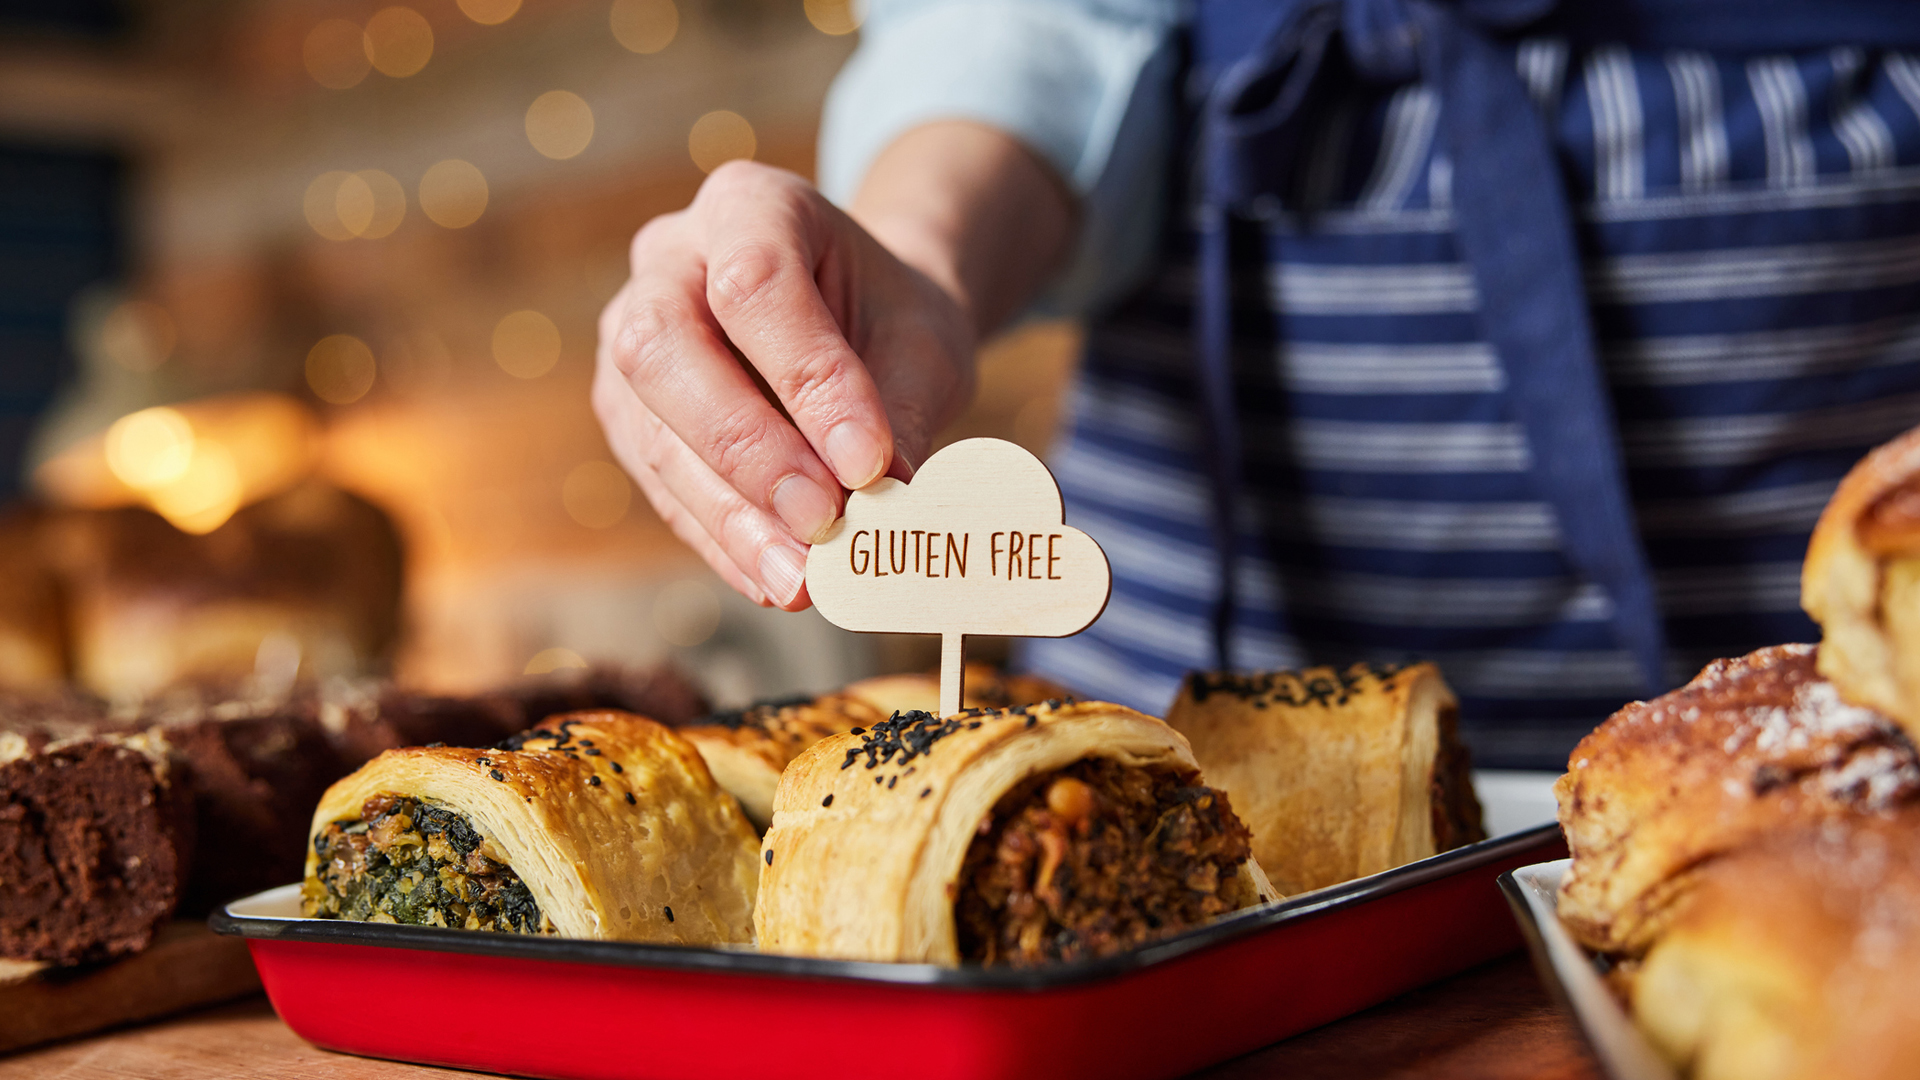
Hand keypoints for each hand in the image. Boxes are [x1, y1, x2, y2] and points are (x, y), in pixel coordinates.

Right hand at [594, 160, 975, 609]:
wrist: (862, 325)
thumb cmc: (893, 321)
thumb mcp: (923, 346)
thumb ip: (903, 415)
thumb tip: (888, 513)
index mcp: (749, 204)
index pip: (757, 284)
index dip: (810, 381)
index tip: (871, 465)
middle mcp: (669, 258)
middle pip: (664, 348)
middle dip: (745, 448)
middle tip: (821, 523)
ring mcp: (632, 335)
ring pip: (650, 425)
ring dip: (730, 515)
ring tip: (803, 580)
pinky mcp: (630, 414)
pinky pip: (659, 481)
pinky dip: (721, 538)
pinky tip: (774, 578)